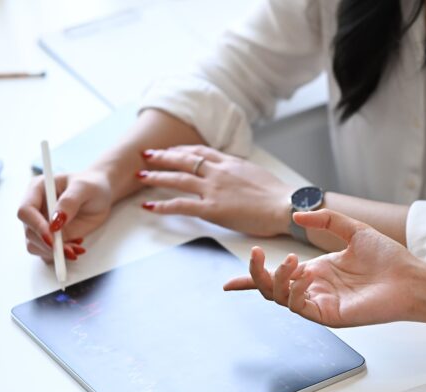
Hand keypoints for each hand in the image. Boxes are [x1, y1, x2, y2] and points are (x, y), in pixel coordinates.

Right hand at [17, 170, 113, 261]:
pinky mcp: (51, 237)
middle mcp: (36, 208)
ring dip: (55, 253)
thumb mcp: (84, 188)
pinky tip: (76, 247)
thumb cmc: (92, 185)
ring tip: (77, 248)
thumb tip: (55, 222)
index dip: (36, 226)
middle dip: (48, 245)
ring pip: (36, 245)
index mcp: (37, 190)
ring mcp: (42, 224)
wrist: (101, 196)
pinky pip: (48, 252)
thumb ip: (69, 202)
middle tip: (70, 250)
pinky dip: (60, 255)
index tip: (52, 238)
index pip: (25, 211)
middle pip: (29, 232)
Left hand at [138, 145, 292, 237]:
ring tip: (140, 176)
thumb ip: (240, 173)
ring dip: (156, 176)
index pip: (200, 151)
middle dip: (163, 156)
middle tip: (146, 155)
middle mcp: (218, 172)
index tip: (171, 149)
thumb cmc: (277, 195)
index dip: (182, 149)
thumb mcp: (257, 174)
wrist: (285, 205)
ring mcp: (214, 189)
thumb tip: (235, 176)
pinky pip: (181, 205)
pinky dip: (163, 205)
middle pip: (184, 159)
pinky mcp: (212, 209)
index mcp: (231, 163)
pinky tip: (149, 206)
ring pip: (178, 178)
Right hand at [223, 210, 424, 326]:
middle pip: (269, 288)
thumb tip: (297, 217)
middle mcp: (313, 289)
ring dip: (275, 278)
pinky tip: (302, 278)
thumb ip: (325, 220)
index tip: (227, 284)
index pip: (276, 277)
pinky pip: (298, 307)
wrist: (409, 278)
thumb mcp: (353, 229)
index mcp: (316, 271)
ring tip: (290, 262)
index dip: (250, 279)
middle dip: (255, 273)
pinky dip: (292, 292)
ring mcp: (319, 303)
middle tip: (257, 254)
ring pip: (278, 297)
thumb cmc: (387, 258)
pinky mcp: (328, 315)